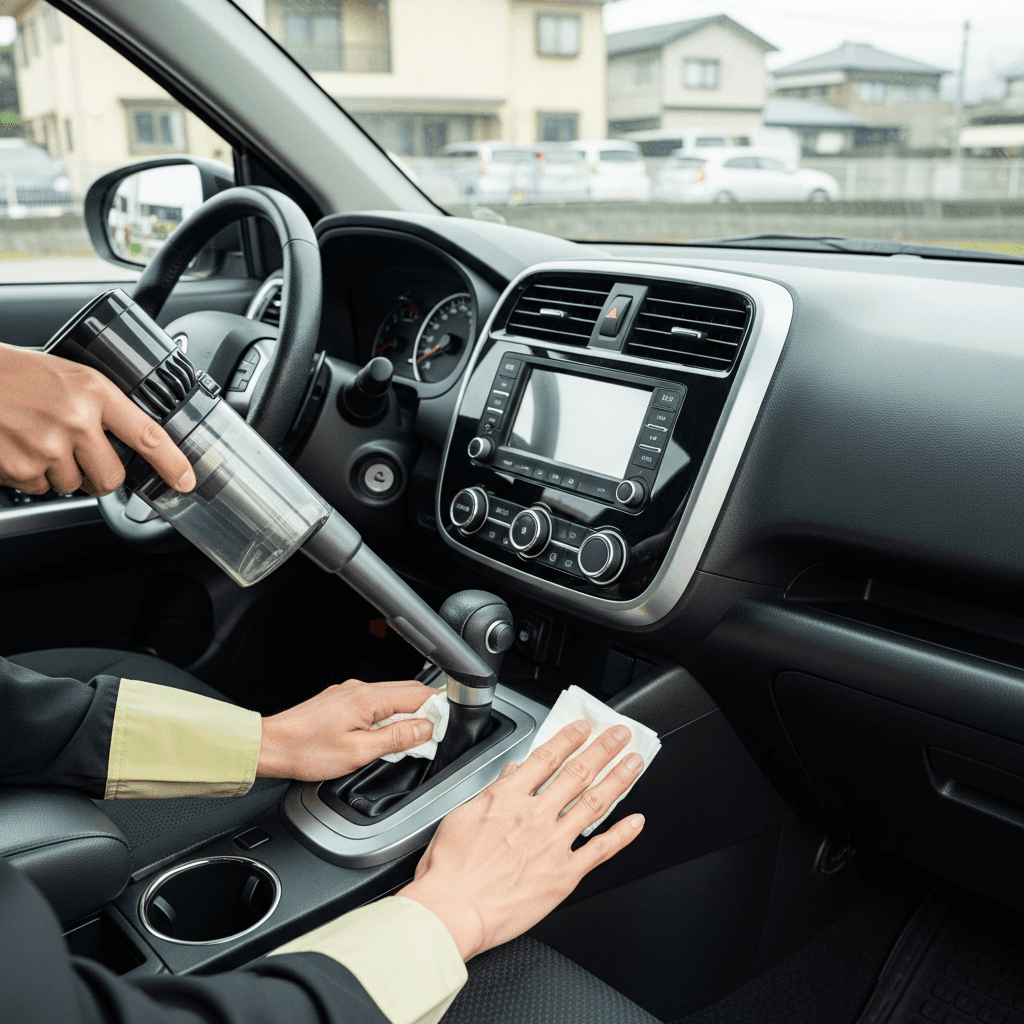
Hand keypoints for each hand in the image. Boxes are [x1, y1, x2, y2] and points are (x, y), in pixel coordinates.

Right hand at [0, 343, 194, 495]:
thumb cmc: (12, 374)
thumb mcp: (67, 375)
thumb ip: (100, 405)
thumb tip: (130, 439)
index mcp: (93, 391)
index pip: (148, 434)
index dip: (172, 462)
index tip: (185, 480)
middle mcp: (75, 420)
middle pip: (112, 478)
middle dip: (100, 475)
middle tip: (78, 454)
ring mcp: (48, 447)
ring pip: (74, 485)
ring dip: (60, 472)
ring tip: (37, 439)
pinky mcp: (21, 468)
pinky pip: (40, 488)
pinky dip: (30, 475)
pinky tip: (18, 446)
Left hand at [256, 678, 437, 780]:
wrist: (271, 746)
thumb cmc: (306, 751)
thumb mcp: (358, 752)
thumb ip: (395, 738)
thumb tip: (425, 728)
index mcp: (367, 699)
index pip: (417, 694)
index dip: (437, 708)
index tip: (447, 724)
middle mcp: (360, 689)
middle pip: (407, 691)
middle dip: (426, 710)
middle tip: (435, 733)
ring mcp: (350, 693)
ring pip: (392, 696)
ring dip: (407, 713)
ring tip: (412, 738)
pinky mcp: (342, 701)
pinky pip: (376, 702)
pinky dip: (389, 714)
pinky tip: (387, 733)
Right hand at [399, 720, 644, 959]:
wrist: (452, 911)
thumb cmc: (450, 870)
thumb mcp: (461, 817)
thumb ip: (492, 792)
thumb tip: (511, 772)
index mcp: (508, 798)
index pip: (546, 758)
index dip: (569, 738)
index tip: (584, 727)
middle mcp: (535, 816)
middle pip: (577, 773)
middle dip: (603, 749)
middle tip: (621, 735)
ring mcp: (552, 844)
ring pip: (593, 803)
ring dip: (618, 779)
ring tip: (634, 763)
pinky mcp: (563, 875)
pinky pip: (599, 850)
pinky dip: (621, 834)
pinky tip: (636, 821)